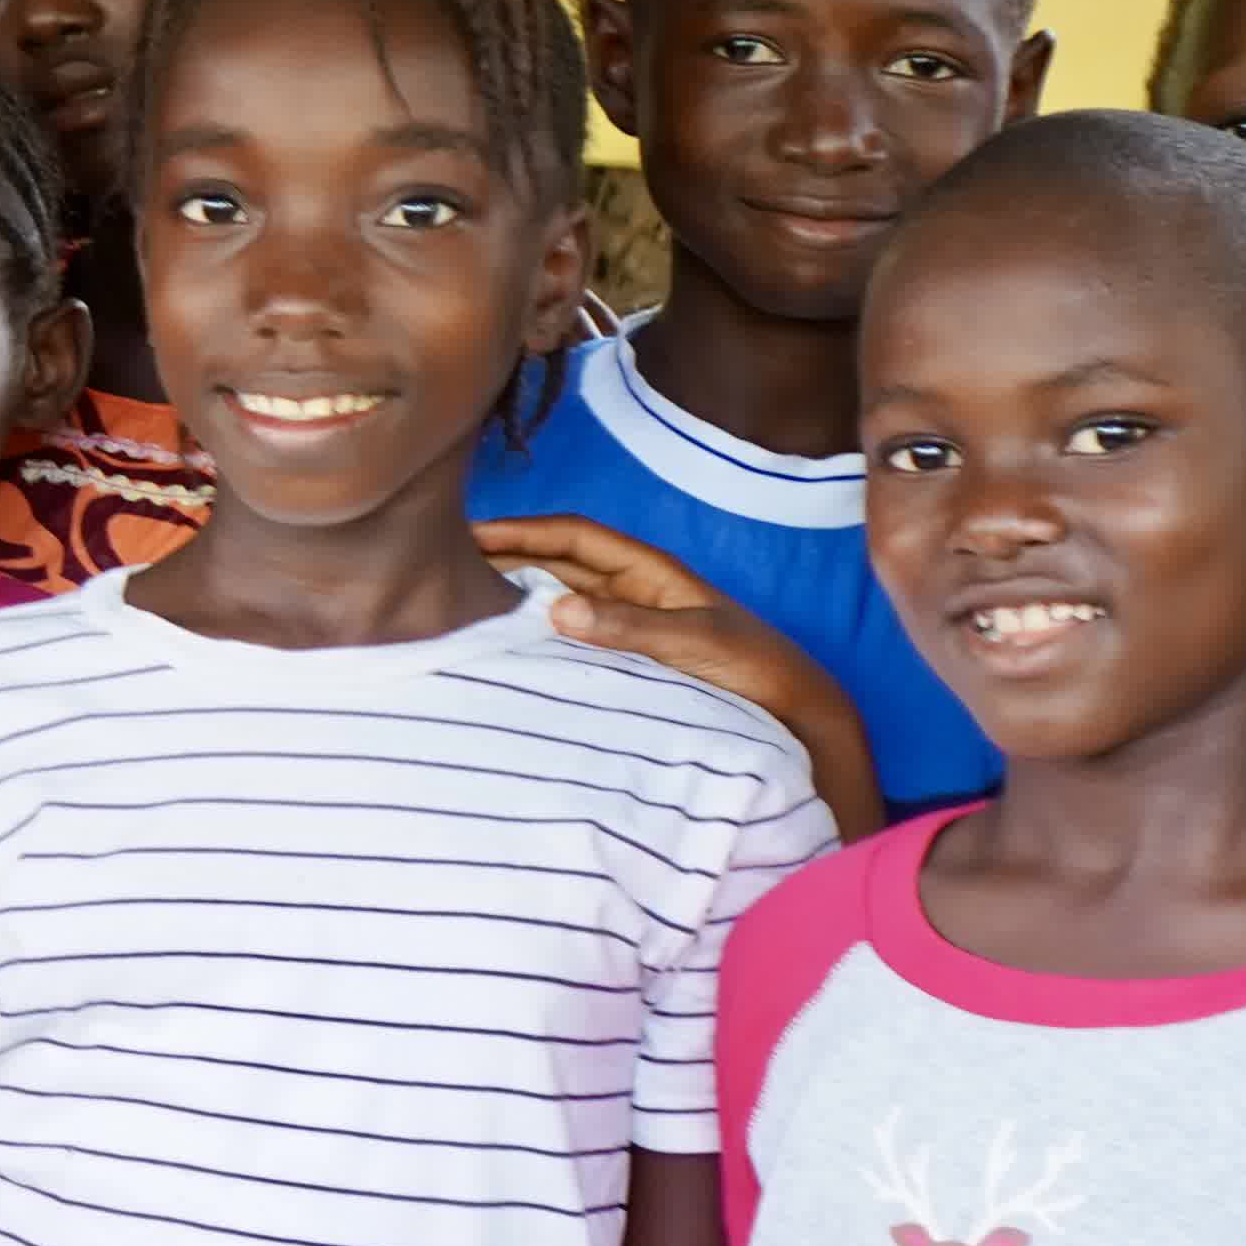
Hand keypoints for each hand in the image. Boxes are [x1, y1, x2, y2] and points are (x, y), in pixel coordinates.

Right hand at [476, 519, 876, 835]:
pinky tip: (509, 648)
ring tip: (463, 600)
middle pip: (558, 561)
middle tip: (447, 561)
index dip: (521, 530)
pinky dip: (537, 633)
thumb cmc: (757, 668)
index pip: (573, 536)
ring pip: (560, 596)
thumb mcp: (694, 642)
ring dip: (516, 593)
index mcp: (650, 571)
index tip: (470, 534)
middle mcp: (634, 591)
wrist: (798, 715)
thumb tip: (555, 608)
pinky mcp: (627, 659)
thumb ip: (629, 626)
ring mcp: (629, 624)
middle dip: (507, 555)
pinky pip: (572, 635)